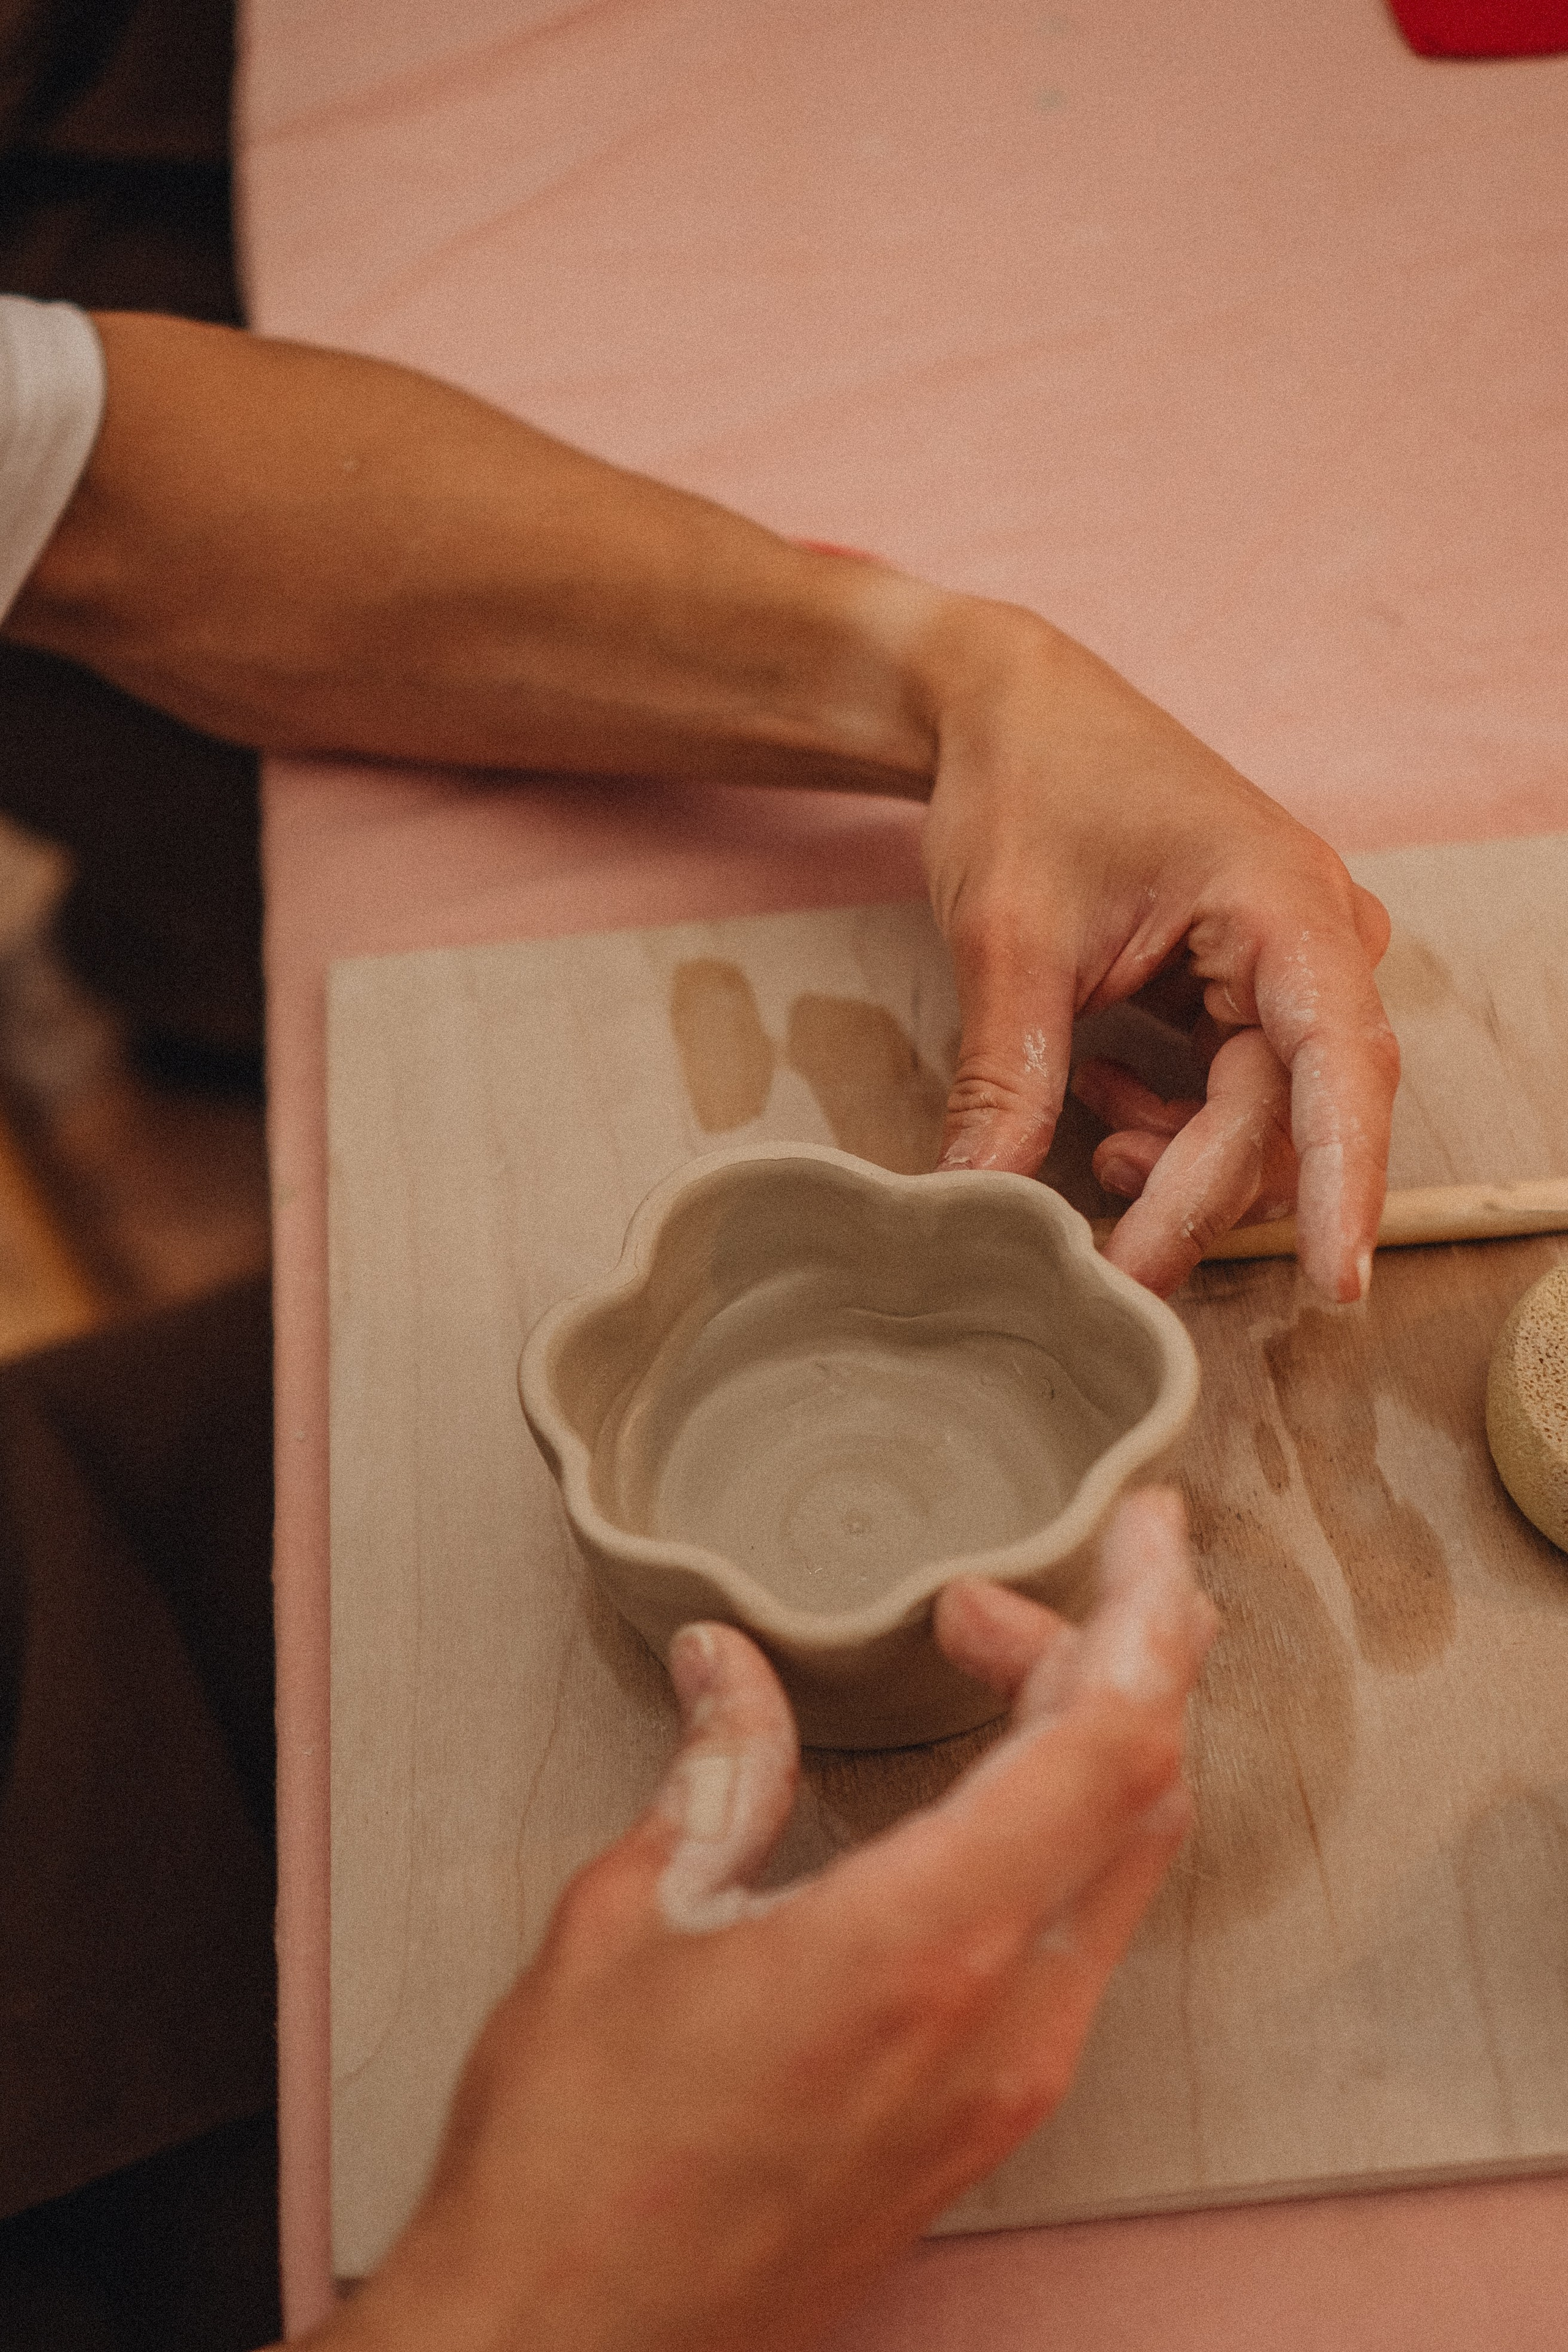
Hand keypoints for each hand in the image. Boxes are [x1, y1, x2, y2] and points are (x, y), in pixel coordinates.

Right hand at [311, 1491, 1214, 2351]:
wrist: (572, 2349)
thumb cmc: (578, 2157)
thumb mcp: (628, 1923)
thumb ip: (711, 1776)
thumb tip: (725, 1668)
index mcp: (920, 1946)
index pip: (1106, 1742)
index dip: (1146, 1613)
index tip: (1146, 1527)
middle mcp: (1002, 2022)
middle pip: (1139, 1793)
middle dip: (1109, 1654)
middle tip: (1003, 1593)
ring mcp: (1008, 2085)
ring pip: (1120, 1867)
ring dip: (1086, 1742)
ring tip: (998, 1663)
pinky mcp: (985, 2124)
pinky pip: (1077, 1941)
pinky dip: (1062, 1830)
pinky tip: (988, 1795)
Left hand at [914, 606, 1397, 1299]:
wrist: (1008, 710)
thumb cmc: (1025, 787)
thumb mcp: (1007, 939)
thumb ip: (1007, 1078)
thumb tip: (982, 1205)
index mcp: (1282, 906)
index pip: (1340, 1067)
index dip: (1342, 1182)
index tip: (1334, 1280)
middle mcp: (1314, 936)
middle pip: (1288, 1115)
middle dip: (1201, 1197)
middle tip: (1113, 1268)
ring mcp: (1289, 960)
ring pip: (1263, 1117)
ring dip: (1180, 1159)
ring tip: (1091, 1145)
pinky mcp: (1248, 983)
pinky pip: (1235, 1091)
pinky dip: (1170, 1121)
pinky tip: (1099, 1095)